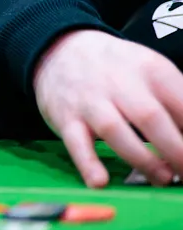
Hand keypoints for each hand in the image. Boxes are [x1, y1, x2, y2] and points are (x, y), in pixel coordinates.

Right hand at [33, 29, 182, 187]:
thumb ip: (175, 99)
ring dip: (142, 160)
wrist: (58, 48)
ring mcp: (89, 100)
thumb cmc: (116, 68)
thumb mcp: (150, 69)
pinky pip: (75, 142)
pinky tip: (99, 181)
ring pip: (114, 131)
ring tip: (162, 178)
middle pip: (150, 118)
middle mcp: (118, 81)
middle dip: (175, 151)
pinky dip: (87, 163)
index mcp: (149, 68)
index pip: (180, 101)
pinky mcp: (65, 117)